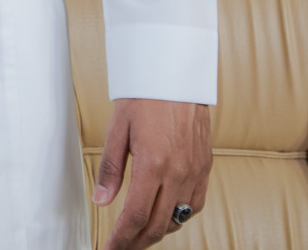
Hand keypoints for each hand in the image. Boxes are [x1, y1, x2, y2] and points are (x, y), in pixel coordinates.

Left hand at [92, 98, 211, 249]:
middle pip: (159, 226)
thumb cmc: (145, 96)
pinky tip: (167, 214)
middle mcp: (178, 172)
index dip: (122, 239)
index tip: (111, 248)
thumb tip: (102, 200)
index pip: (136, 217)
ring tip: (139, 234)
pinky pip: (196, 203)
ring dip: (159, 231)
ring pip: (179, 218)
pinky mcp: (205, 166)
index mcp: (153, 165)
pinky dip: (180, 216)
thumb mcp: (117, 129)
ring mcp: (195, 171)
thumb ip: (111, 169)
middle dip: (138, 242)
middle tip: (122, 247)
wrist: (176, 74)